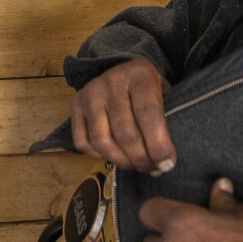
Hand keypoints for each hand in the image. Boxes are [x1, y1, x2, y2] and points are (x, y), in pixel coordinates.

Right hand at [71, 58, 173, 172]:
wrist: (122, 72)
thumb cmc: (148, 89)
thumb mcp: (165, 93)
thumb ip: (166, 122)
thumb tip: (163, 162)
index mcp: (140, 75)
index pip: (149, 114)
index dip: (158, 144)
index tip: (167, 164)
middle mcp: (112, 81)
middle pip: (125, 132)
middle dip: (141, 158)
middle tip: (153, 168)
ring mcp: (90, 94)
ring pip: (102, 141)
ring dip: (121, 161)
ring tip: (135, 165)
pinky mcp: (75, 106)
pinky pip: (83, 142)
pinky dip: (99, 156)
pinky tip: (114, 154)